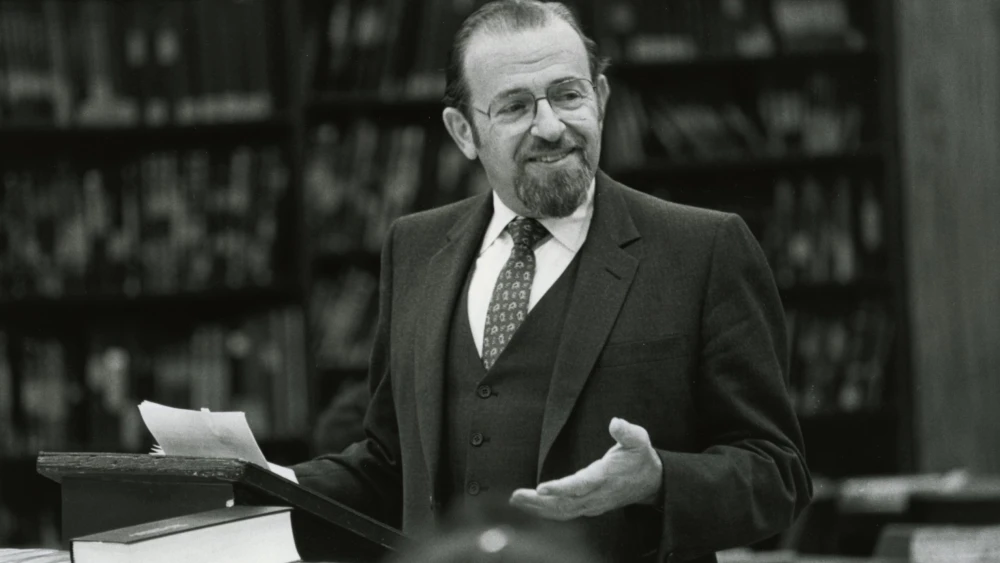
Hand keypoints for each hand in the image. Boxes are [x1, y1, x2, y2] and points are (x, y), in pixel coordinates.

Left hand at [509, 417, 662, 519]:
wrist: (652, 482)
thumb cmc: (640, 457)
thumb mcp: (639, 440)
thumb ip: (627, 432)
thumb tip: (615, 422)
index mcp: (604, 477)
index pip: (580, 485)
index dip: (560, 488)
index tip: (541, 488)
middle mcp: (596, 494)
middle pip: (564, 503)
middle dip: (538, 502)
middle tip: (515, 496)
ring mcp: (592, 504)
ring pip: (562, 511)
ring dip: (537, 508)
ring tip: (515, 501)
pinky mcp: (588, 506)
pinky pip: (564, 513)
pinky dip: (545, 512)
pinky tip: (530, 506)